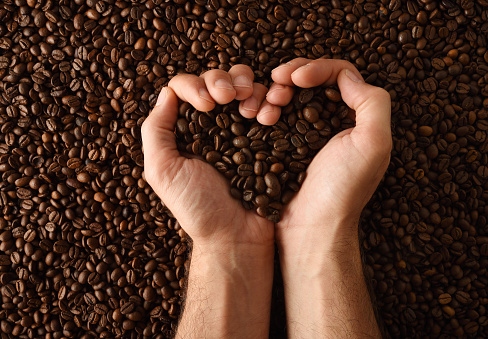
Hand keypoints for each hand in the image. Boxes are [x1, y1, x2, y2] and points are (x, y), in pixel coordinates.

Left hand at [141, 65, 278, 249]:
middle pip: (217, 80)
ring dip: (247, 85)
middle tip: (227, 97)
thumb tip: (166, 93)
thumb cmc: (198, 208)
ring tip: (248, 107)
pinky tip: (267, 115)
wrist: (238, 235)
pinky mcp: (268, 136)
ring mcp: (244, 128)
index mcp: (188, 129)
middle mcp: (215, 124)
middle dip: (222, 80)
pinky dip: (269, 100)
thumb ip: (156, 132)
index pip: (186, 88)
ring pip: (245, 86)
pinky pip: (270, 106)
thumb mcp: (163, 172)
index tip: (205, 104)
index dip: (194, 85)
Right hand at [264, 58, 389, 338]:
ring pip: (291, 95)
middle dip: (292, 76)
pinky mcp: (285, 146)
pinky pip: (275, 115)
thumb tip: (347, 78)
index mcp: (356, 119)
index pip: (340, 74)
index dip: (317, 67)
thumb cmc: (342, 190)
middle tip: (277, 84)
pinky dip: (266, 108)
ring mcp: (307, 134)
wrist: (311, 229)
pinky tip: (259, 116)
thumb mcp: (373, 144)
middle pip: (312, 81)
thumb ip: (373, 103)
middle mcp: (333, 123)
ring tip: (266, 106)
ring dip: (275, 91)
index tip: (296, 77)